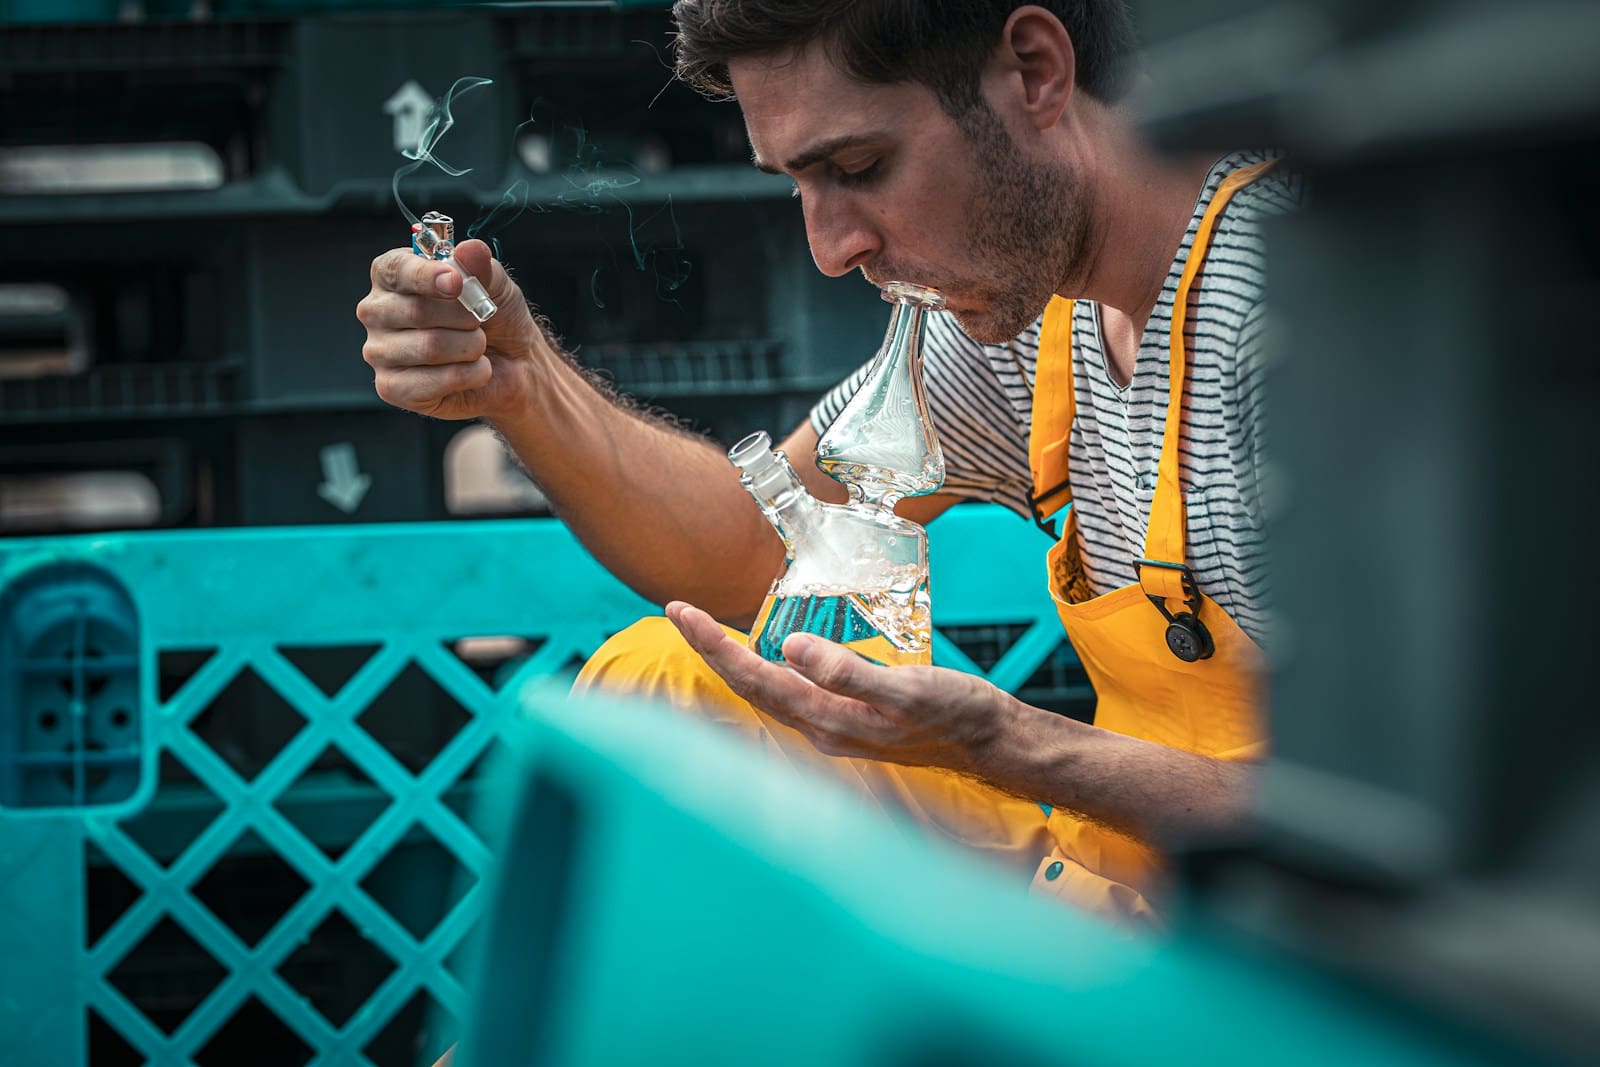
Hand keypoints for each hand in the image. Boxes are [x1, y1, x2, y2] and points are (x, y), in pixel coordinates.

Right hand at [356, 238, 545, 421]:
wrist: (515, 365)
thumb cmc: (495, 318)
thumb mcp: (495, 285)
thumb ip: (480, 266)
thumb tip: (470, 249)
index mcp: (393, 276)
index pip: (394, 269)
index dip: (426, 276)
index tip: (456, 283)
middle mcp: (377, 311)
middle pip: (415, 311)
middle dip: (464, 318)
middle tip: (480, 322)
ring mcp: (379, 351)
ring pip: (429, 347)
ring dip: (470, 347)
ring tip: (478, 347)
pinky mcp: (390, 388)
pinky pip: (431, 382)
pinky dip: (468, 375)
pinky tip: (473, 371)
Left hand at [664, 601, 1009, 773]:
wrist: (987, 741)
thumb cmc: (953, 713)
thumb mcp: (905, 689)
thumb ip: (848, 673)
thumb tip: (792, 647)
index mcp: (824, 719)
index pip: (753, 677)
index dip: (713, 645)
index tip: (680, 611)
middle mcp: (818, 727)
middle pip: (749, 685)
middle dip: (710, 649)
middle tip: (678, 610)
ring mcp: (830, 726)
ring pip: (766, 690)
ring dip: (733, 659)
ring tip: (705, 629)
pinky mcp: (845, 719)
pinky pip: (790, 691)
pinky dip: (766, 667)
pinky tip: (768, 652)